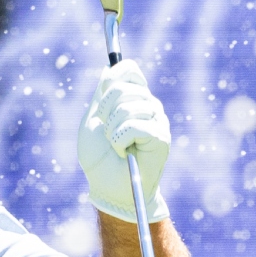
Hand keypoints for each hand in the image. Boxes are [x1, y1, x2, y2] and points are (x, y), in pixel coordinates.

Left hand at [76, 59, 171, 222]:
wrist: (108, 187)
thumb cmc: (99, 158)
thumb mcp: (93, 120)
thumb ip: (102, 94)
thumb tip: (109, 68)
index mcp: (135, 98)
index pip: (128, 70)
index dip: (110, 83)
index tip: (102, 108)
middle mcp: (150, 105)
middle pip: (123, 87)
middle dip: (105, 112)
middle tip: (108, 133)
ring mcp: (158, 120)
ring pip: (127, 107)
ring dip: (112, 130)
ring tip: (116, 146)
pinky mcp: (161, 137)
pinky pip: (133, 126)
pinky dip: (119, 141)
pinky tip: (124, 152)